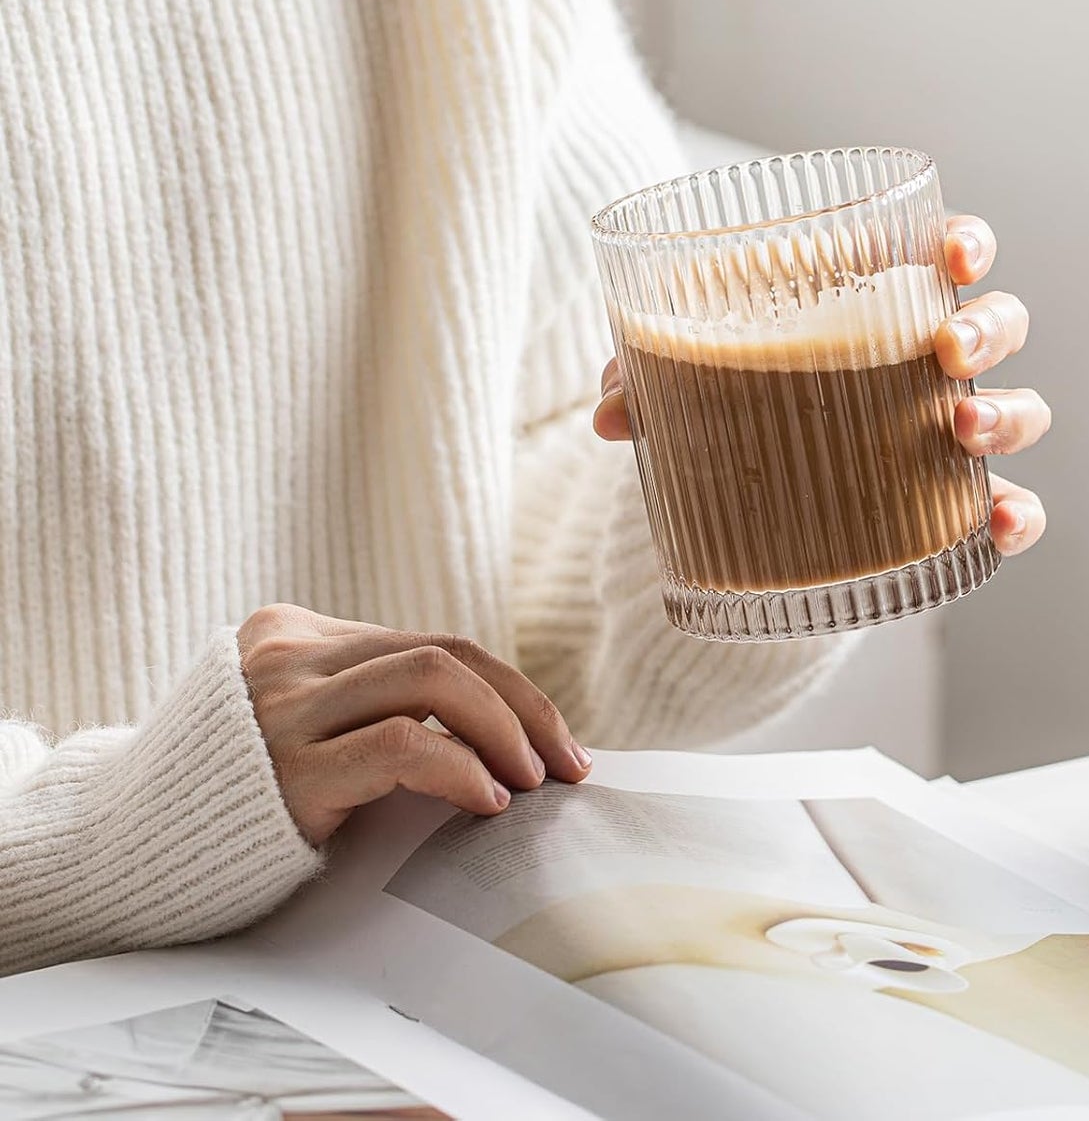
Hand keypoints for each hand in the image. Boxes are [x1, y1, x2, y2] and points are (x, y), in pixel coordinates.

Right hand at [237, 604, 591, 844]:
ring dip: (505, 731)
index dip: (509, 689)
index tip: (555, 741)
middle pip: (446, 654)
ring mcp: (284, 706)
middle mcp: (291, 655)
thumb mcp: (300, 722)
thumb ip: (368, 703)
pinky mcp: (285, 769)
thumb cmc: (238, 795)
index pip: (436, 643)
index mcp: (299, 634)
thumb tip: (500, 729)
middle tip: (567, 765)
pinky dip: (459, 766)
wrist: (123, 851)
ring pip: (432, 680)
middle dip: (524, 707)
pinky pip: (399, 744)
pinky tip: (485, 801)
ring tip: (533, 783)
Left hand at [593, 214, 1047, 556]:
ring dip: (1008, 413)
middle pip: (998, 323)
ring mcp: (947, 431)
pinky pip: (1009, 505)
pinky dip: (1020, 515)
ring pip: (1020, 406)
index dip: (964, 242)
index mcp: (879, 301)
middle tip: (948, 350)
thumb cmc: (733, 394)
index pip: (946, 252)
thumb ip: (647, 376)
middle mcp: (929, 360)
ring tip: (964, 428)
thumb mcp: (686, 375)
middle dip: (988, 327)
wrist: (746, 487)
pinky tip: (999, 524)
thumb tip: (609, 413)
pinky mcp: (948, 504)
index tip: (953, 251)